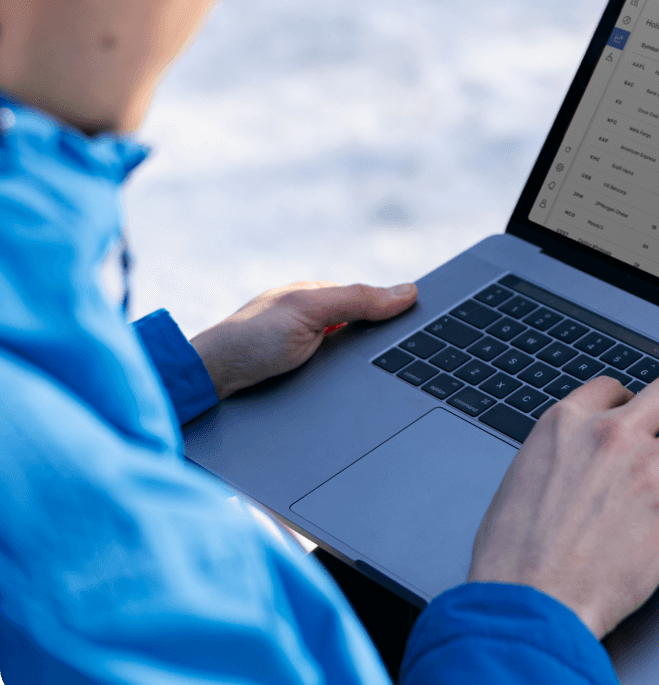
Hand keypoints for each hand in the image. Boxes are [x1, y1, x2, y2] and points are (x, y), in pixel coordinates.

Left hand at [190, 281, 417, 399]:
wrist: (209, 384)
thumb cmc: (249, 339)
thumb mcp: (309, 311)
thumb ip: (356, 300)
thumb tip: (407, 291)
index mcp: (316, 297)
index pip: (370, 302)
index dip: (394, 314)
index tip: (423, 327)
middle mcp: (313, 321)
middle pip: (365, 332)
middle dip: (381, 346)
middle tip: (403, 362)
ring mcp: (307, 351)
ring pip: (354, 360)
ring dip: (365, 369)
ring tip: (382, 380)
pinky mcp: (302, 380)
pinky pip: (340, 380)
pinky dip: (351, 385)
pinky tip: (358, 393)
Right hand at [469, 369, 658, 638]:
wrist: (531, 603)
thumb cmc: (513, 556)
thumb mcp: (522, 478)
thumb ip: (558, 456)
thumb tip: (575, 460)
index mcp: (567, 424)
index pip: (614, 388)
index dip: (632, 399)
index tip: (640, 410)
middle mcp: (612, 436)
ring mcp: (648, 470)